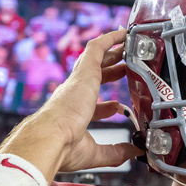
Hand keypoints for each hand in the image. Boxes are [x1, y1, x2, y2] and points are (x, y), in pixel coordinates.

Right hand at [0, 28, 141, 178]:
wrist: (51, 137)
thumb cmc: (63, 147)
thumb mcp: (96, 152)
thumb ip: (116, 152)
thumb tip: (135, 151)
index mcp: (72, 114)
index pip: (91, 106)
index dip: (106, 107)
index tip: (118, 106)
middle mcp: (73, 94)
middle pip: (94, 76)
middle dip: (110, 71)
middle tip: (126, 66)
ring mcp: (78, 81)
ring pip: (95, 59)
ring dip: (111, 52)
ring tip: (126, 44)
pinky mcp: (84, 71)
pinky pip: (96, 47)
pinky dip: (110, 39)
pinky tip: (122, 33)